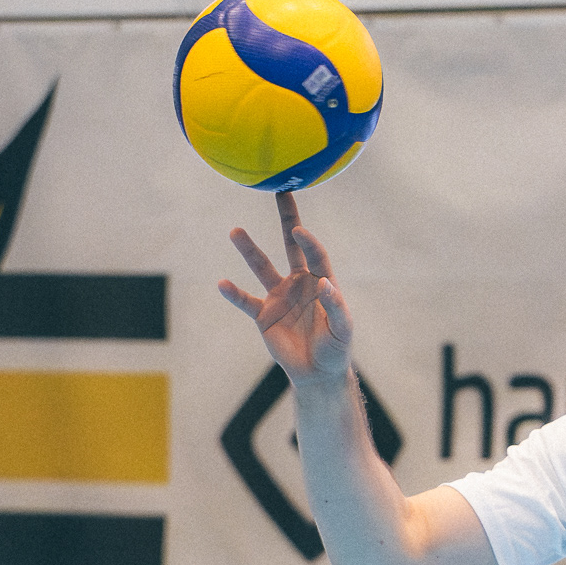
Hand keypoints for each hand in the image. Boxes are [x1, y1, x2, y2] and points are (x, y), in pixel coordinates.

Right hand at [217, 191, 351, 383]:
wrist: (318, 373)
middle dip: (287, 219)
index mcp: (321, 281)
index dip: (308, 242)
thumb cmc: (336, 348)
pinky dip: (234, 294)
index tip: (298, 230)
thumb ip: (335, 306)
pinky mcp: (264, 315)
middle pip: (291, 246)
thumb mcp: (343, 328)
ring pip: (262, 267)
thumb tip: (324, 284)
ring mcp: (279, 297)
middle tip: (279, 191)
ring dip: (249, 250)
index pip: (315, 255)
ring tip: (235, 231)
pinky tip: (223, 283)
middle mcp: (299, 283)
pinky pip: (246, 301)